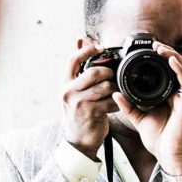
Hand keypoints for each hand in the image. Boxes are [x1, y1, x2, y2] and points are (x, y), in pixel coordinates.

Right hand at [62, 43, 115, 159]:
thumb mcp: (74, 91)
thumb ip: (78, 69)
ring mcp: (79, 102)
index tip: (100, 47)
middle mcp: (68, 91)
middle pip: (94, 72)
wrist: (77, 141)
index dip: (87, 50)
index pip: (73, 59)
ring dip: (115, 88)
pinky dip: (117, 101)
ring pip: (105, 86)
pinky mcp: (91, 113)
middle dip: (108, 72)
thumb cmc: (79, 113)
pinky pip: (110, 101)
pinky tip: (117, 103)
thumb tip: (81, 40)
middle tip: (113, 77)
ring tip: (117, 92)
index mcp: (64, 83)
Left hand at [112, 43, 181, 175]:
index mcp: (169, 96)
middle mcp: (179, 94)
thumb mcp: (139, 119)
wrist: (169, 156)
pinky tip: (170, 60)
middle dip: (167, 52)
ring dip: (174, 56)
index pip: (167, 72)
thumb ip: (128, 106)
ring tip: (161, 48)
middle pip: (178, 66)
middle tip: (154, 44)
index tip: (148, 49)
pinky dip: (179, 69)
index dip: (160, 59)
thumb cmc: (159, 140)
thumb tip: (116, 93)